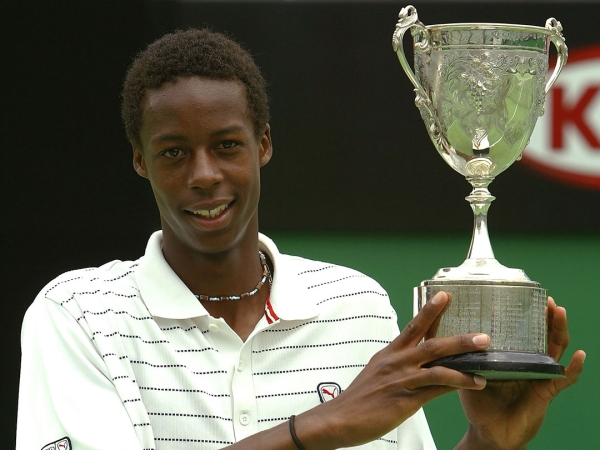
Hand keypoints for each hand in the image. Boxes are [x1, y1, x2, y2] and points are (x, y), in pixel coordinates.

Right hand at [296, 291, 490, 448]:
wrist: (340, 418)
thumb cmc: (359, 399)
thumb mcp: (377, 373)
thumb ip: (397, 364)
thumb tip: (414, 360)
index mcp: (389, 354)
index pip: (413, 327)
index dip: (430, 311)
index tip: (445, 297)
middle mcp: (396, 362)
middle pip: (430, 342)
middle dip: (458, 337)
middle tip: (481, 334)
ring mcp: (402, 379)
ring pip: (437, 363)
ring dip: (464, 357)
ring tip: (484, 355)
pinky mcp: (406, 398)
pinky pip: (437, 387)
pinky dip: (458, 383)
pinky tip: (475, 383)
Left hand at [456, 297, 585, 449]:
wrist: (488, 432)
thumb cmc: (478, 401)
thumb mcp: (465, 371)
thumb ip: (457, 354)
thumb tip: (436, 330)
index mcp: (509, 356)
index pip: (520, 331)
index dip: (524, 314)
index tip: (524, 295)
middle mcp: (526, 362)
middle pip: (541, 335)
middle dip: (546, 316)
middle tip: (547, 300)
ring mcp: (537, 376)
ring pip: (553, 350)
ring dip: (559, 331)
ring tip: (560, 313)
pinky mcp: (544, 392)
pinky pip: (562, 379)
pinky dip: (573, 368)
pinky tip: (578, 356)